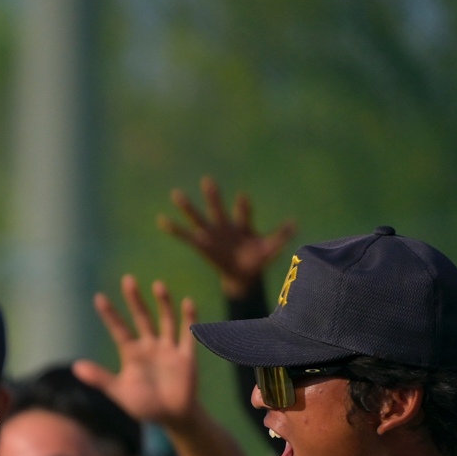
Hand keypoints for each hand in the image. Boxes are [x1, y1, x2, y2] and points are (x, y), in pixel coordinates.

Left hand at [73, 276, 200, 428]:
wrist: (172, 417)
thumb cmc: (144, 405)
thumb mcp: (119, 392)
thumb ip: (100, 378)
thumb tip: (75, 367)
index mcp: (132, 353)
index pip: (118, 329)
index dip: (110, 314)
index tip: (98, 297)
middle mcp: (150, 346)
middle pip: (142, 318)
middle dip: (135, 300)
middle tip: (128, 280)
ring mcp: (168, 349)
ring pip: (165, 320)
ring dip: (163, 303)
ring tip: (158, 285)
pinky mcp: (186, 356)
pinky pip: (188, 335)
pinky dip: (189, 319)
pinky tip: (187, 302)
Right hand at [157, 176, 295, 298]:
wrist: (243, 274)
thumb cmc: (258, 259)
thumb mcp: (270, 249)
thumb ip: (281, 236)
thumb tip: (295, 222)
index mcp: (242, 224)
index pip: (242, 212)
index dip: (242, 206)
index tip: (242, 196)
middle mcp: (225, 225)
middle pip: (218, 208)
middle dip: (213, 196)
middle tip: (208, 180)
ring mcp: (211, 233)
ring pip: (198, 217)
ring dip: (187, 207)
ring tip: (176, 194)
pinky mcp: (200, 244)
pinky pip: (184, 235)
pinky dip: (173, 228)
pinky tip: (161, 220)